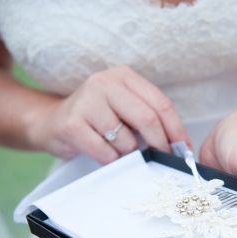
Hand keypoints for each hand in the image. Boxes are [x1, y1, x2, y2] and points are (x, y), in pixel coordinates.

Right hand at [30, 65, 190, 164]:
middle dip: (160, 144)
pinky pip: (107, 153)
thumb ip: (150, 118)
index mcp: (124, 76)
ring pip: (127, 140)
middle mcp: (104, 82)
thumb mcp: (125, 109)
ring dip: (129, 154)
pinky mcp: (72, 124)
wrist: (51, 123)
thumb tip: (180, 146)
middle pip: (148, 119)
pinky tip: (103, 153)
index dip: (177, 130)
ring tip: (117, 148)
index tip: (184, 149)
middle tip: (163, 158)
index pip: (161, 104)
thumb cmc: (96, 119)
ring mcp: (86, 101)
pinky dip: (112, 161)